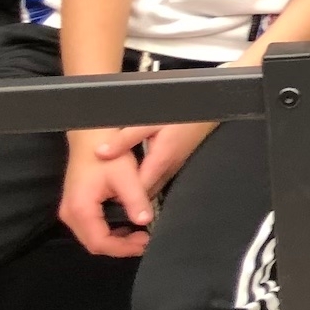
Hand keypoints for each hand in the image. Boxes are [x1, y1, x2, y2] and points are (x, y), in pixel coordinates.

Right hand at [60, 129, 151, 257]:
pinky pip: (91, 228)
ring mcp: (71, 210)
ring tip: (139, 236)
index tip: (145, 243)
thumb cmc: (107, 155)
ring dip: (115, 241)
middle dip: (120, 247)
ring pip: (91, 237)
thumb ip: (136, 200)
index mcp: (81, 209)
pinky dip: (108, 232)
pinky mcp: (76, 206)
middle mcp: (70, 213)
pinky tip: (127, 227)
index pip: (99, 243)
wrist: (90, 138)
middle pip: (93, 244)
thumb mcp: (126, 176)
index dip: (123, 248)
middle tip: (145, 241)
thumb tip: (146, 221)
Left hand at [95, 119, 219, 194]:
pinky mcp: (177, 161)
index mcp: (161, 159)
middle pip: (145, 193)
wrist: (208, 107)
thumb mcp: (148, 121)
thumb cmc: (182, 113)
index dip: (120, 198)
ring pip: (153, 187)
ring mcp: (175, 165)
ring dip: (136, 192)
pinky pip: (158, 179)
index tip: (103, 201)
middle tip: (105, 202)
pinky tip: (133, 178)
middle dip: (127, 200)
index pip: (138, 189)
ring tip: (115, 195)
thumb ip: (126, 138)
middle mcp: (169, 167)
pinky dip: (144, 182)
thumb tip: (102, 153)